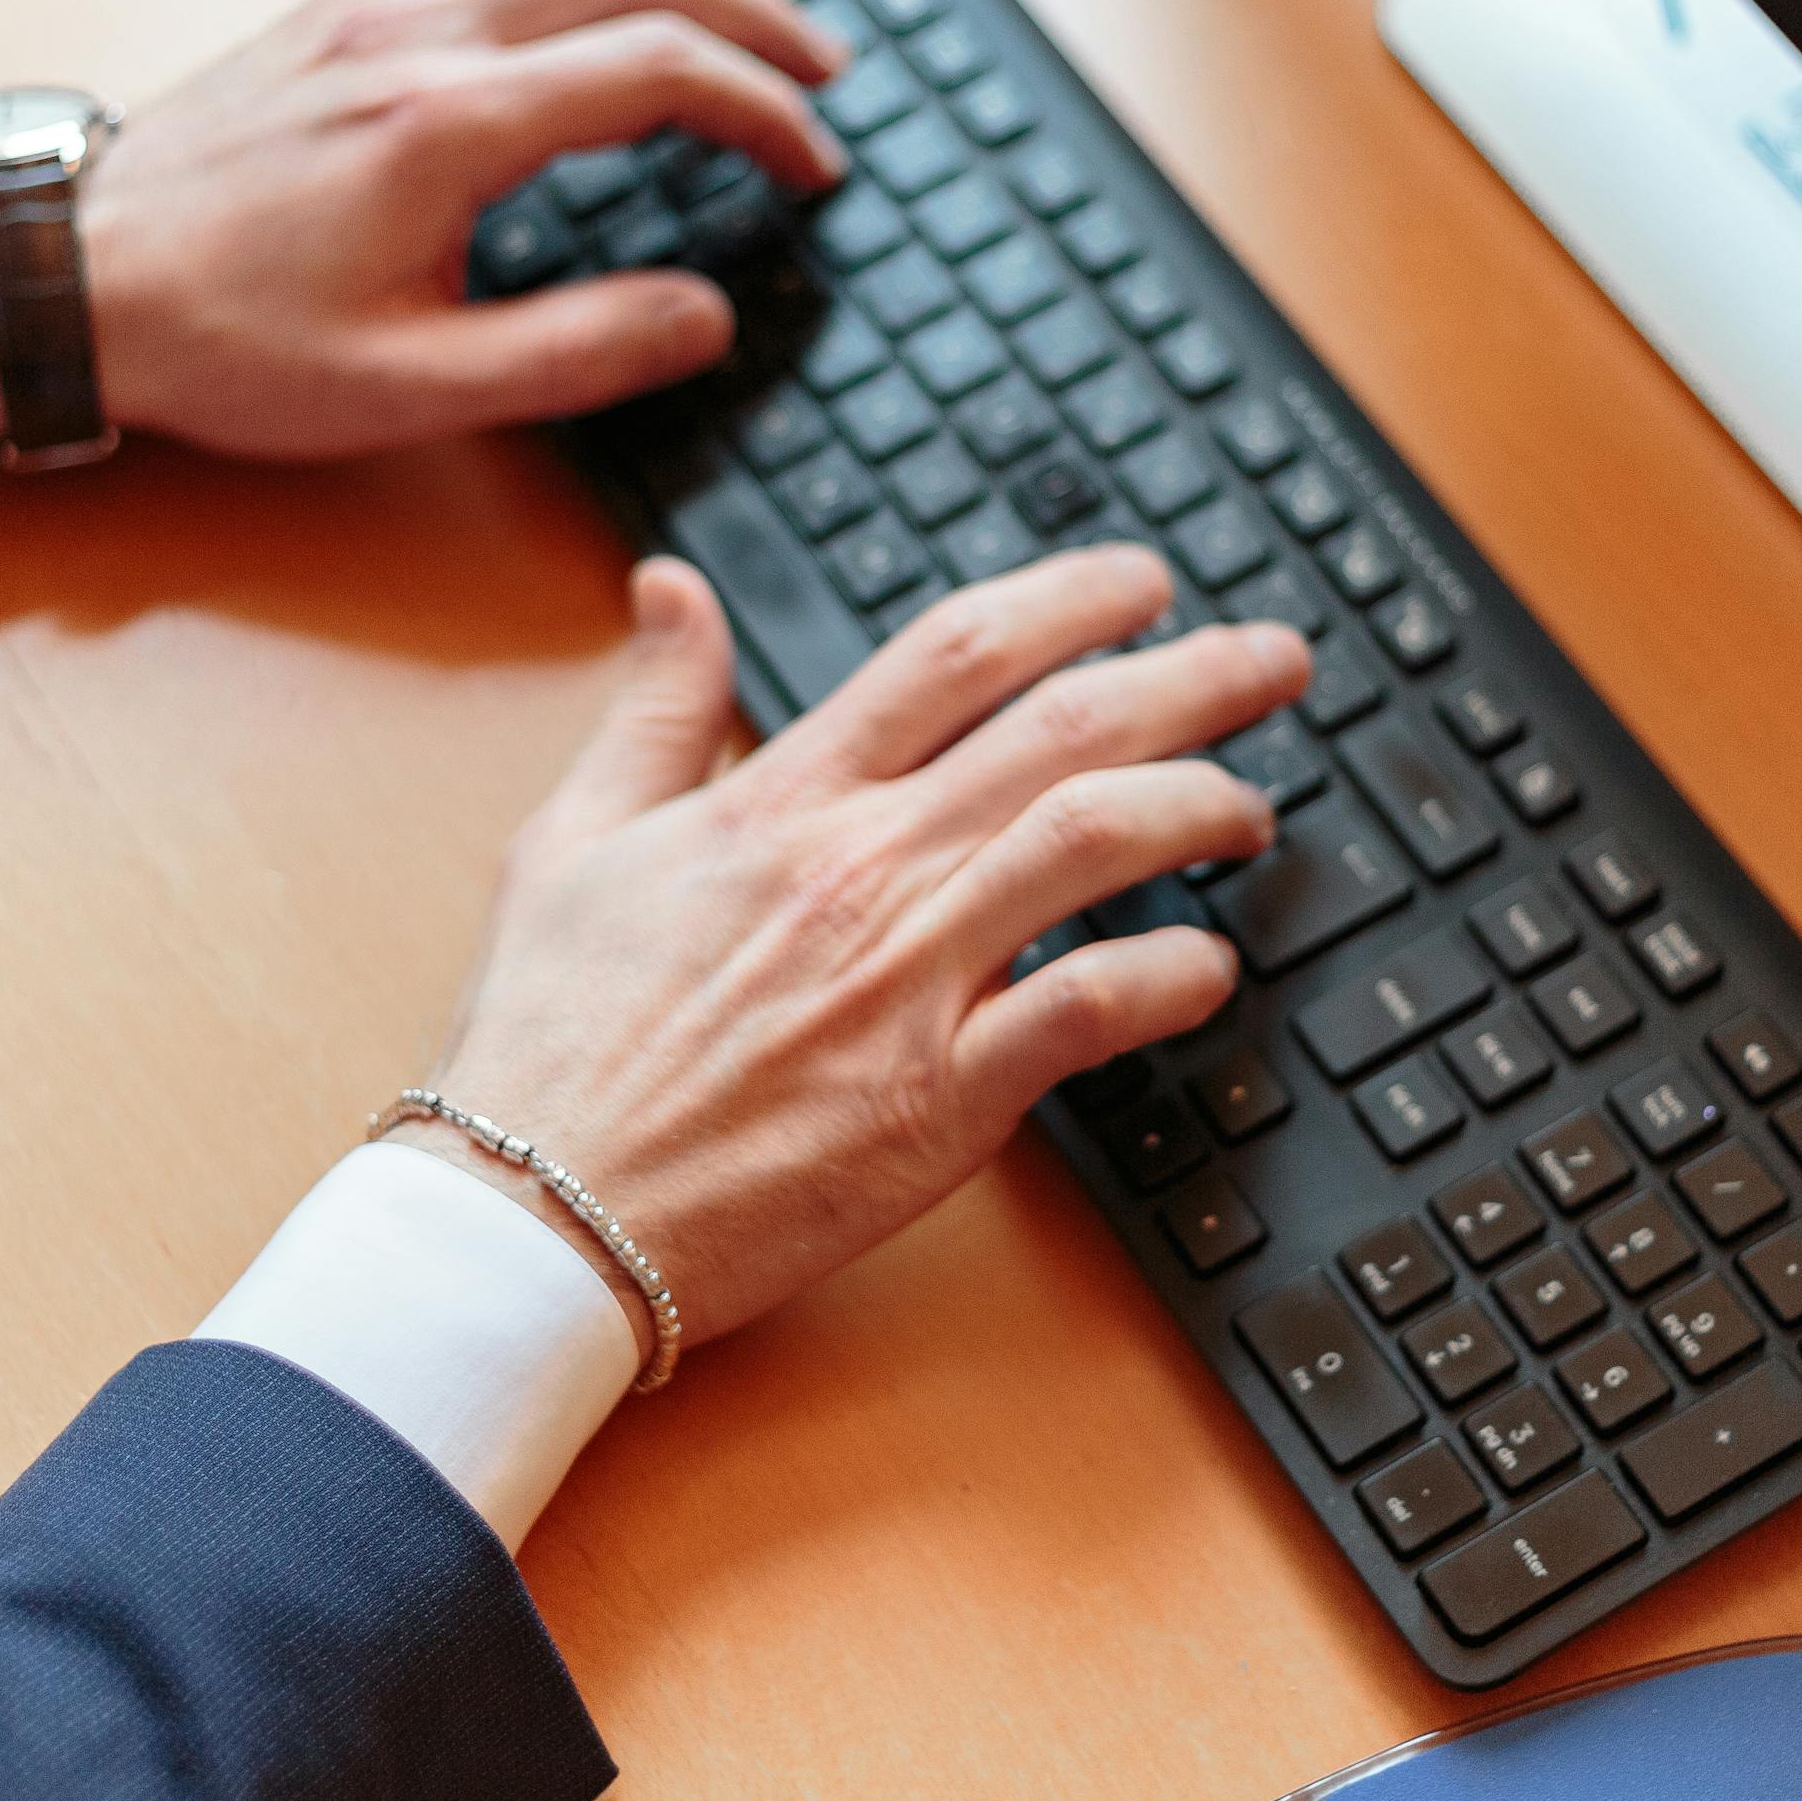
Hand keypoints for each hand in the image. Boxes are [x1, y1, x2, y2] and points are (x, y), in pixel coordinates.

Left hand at [0, 0, 854, 455]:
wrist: (72, 281)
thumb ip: (574, 353)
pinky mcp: (334, 1)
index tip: (813, 166)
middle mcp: (418, 33)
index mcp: (449, 124)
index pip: (656, 71)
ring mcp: (371, 1)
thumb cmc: (226, 341)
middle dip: (751, 9)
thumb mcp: (413, 389)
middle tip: (822, 68)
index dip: (762, 111)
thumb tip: (703, 317)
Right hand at [391, 545, 1314, 1364]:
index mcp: (780, 801)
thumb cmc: (542, 1043)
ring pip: (1096, 838)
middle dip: (1195, 674)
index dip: (1072, 597)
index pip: (956, 650)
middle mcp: (859, 869)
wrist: (528, 1217)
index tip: (1143, 583)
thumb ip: (652, 708)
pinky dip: (1172, 975)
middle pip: (1064, 725)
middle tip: (1273, 658)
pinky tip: (1212, 966)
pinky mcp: (935, 1100)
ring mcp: (905, 980)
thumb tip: (671, 586)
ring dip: (1202, 802)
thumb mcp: (568, 840)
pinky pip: (1088, 1008)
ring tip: (1256, 805)